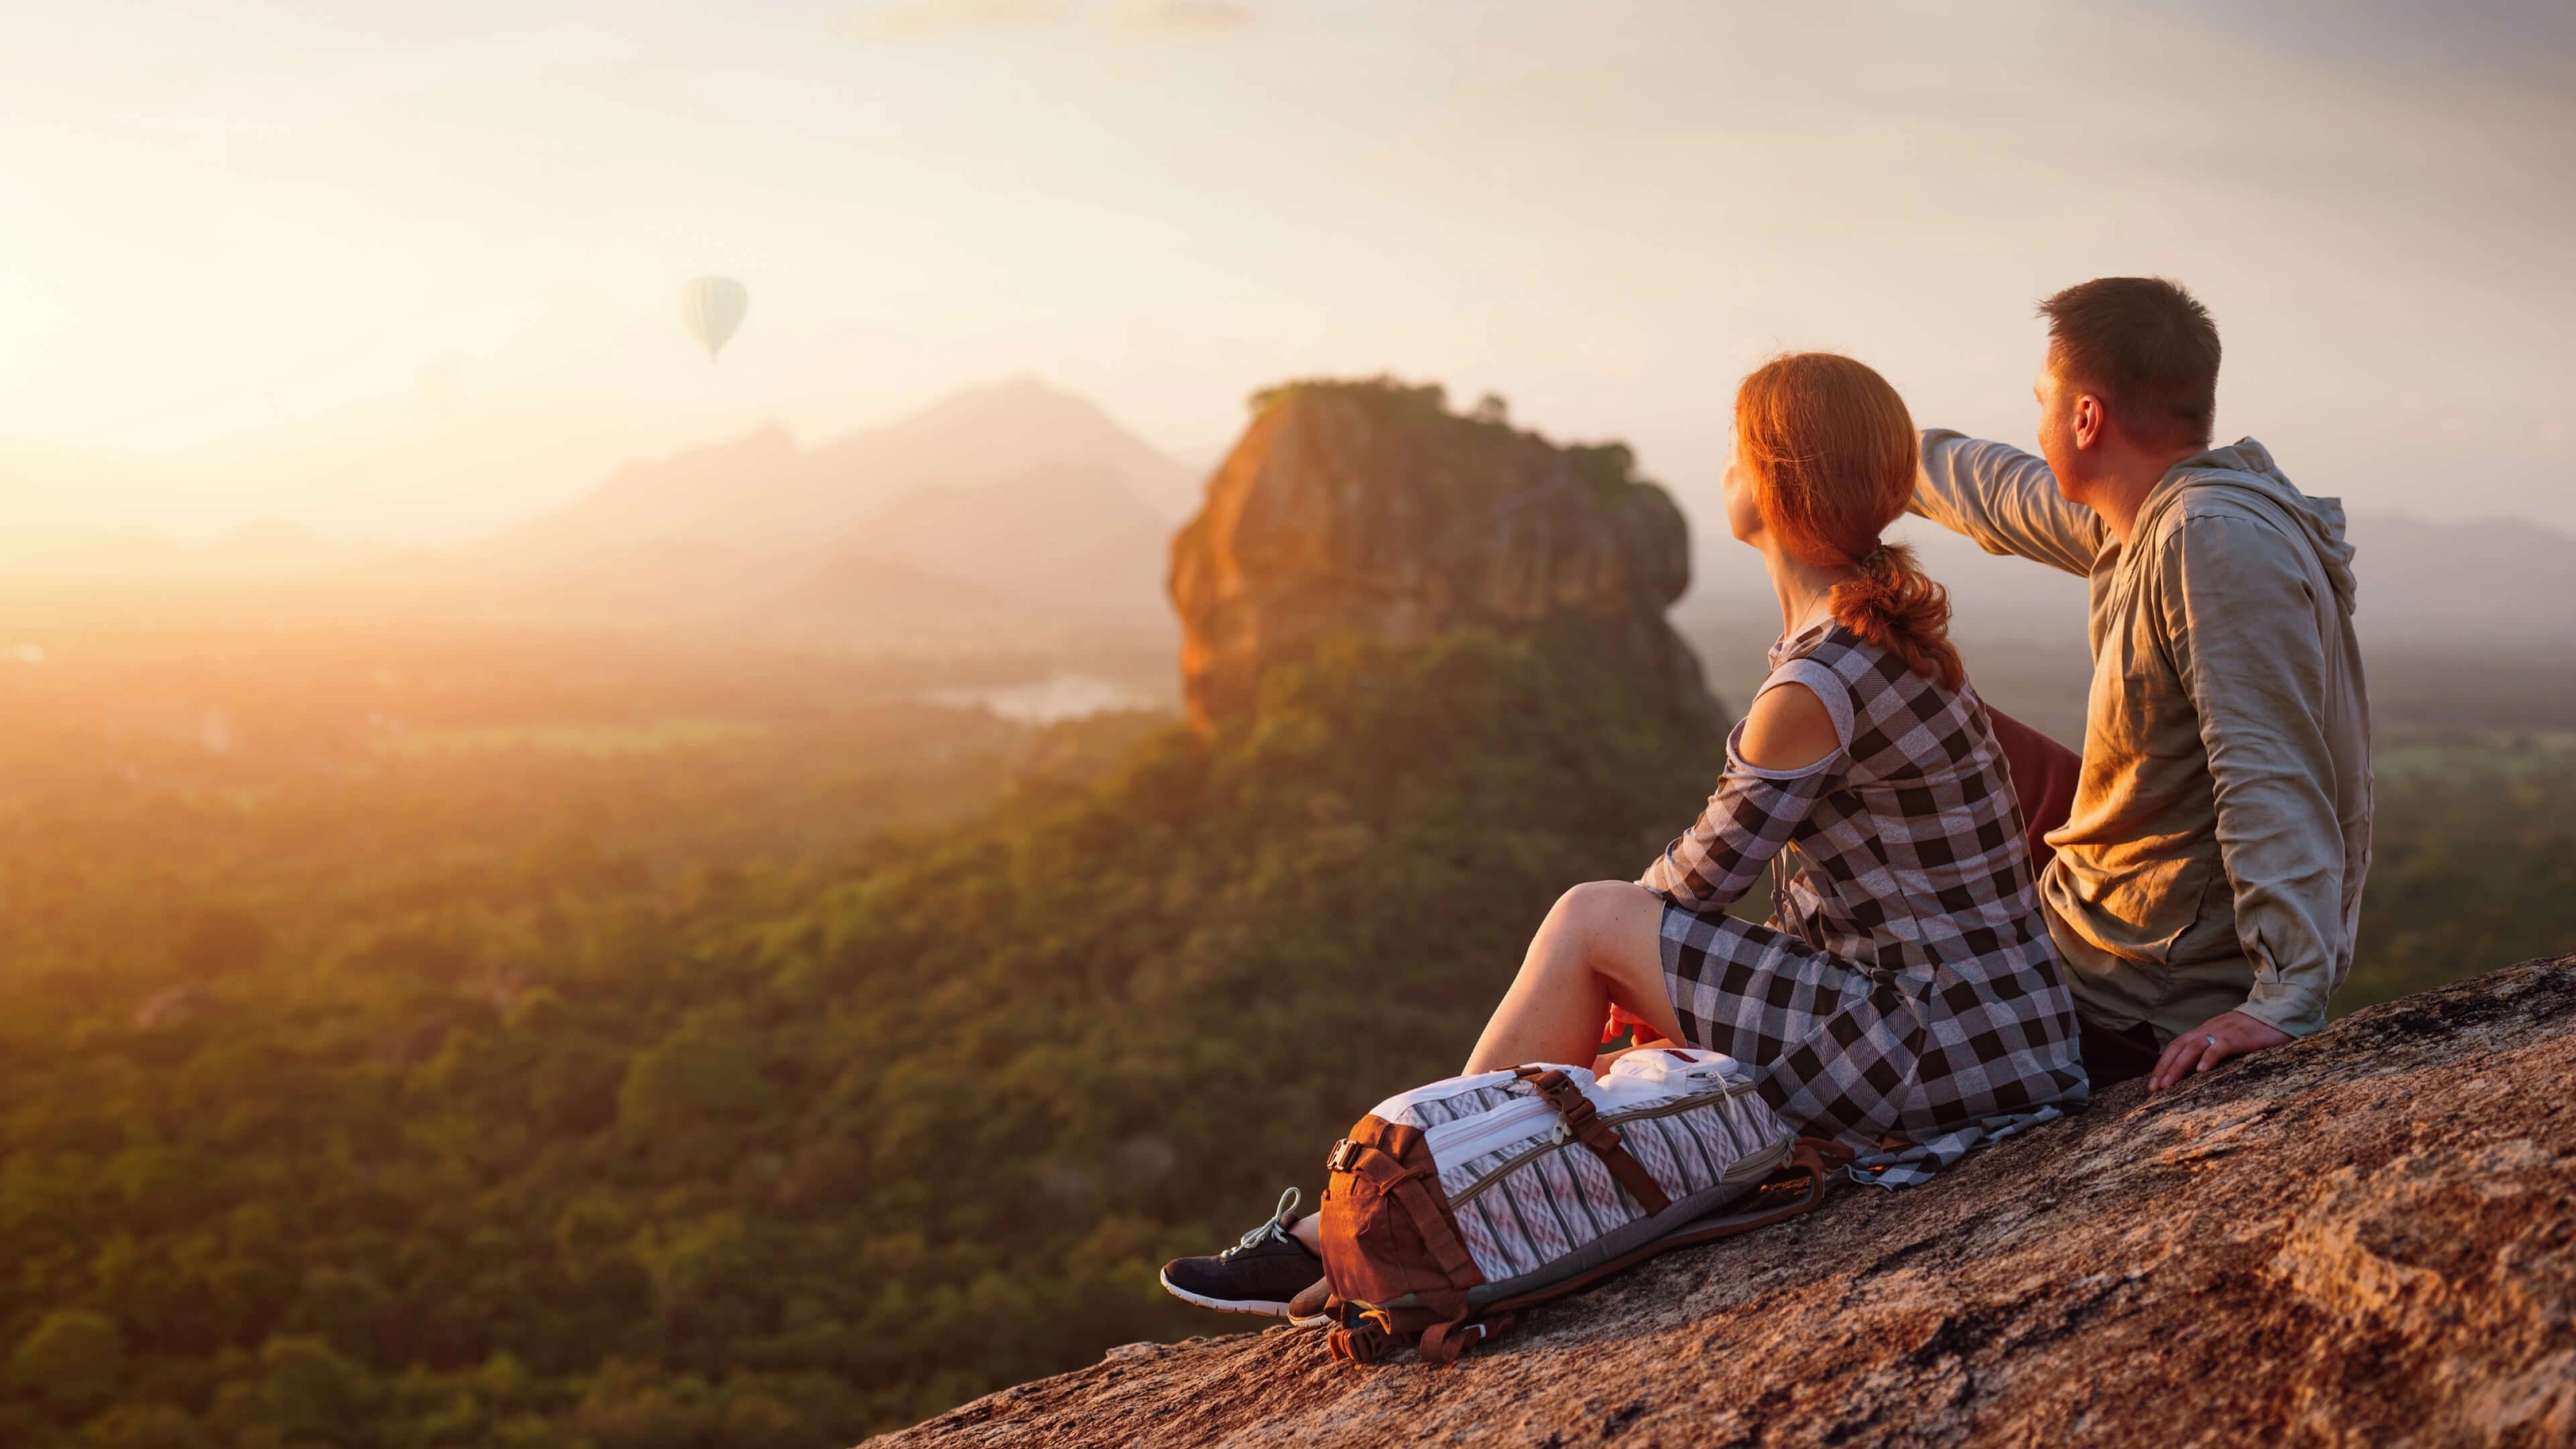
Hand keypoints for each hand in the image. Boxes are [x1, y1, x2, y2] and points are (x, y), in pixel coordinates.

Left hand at [2149, 1009, 2290, 1089]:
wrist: (2277, 1011)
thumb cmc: (2254, 1031)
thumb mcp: (2228, 1039)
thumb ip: (2213, 1050)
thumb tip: (2198, 1071)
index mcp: (2204, 1032)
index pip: (2176, 1046)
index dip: (2163, 1064)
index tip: (2153, 1084)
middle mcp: (2208, 1030)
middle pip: (2178, 1047)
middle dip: (2163, 1068)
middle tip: (2154, 1089)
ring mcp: (2222, 1032)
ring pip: (2193, 1047)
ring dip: (2178, 1066)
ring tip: (2168, 1085)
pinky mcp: (2238, 1036)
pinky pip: (2220, 1046)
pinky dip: (2208, 1057)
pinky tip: (2201, 1071)